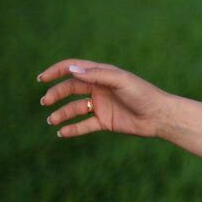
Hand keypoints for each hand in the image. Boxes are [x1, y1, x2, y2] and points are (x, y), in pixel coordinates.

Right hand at [36, 59, 172, 139]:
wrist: (159, 116)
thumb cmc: (142, 94)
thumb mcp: (120, 81)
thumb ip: (97, 75)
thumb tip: (72, 70)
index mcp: (102, 74)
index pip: (74, 68)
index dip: (57, 71)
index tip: (42, 78)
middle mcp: (99, 88)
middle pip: (71, 89)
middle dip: (56, 94)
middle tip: (45, 102)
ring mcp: (101, 105)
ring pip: (75, 108)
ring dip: (61, 113)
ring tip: (52, 120)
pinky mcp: (104, 121)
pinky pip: (84, 125)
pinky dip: (72, 128)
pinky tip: (62, 132)